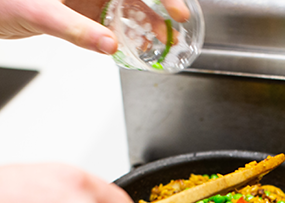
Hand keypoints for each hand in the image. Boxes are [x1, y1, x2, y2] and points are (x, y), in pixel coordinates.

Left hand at [0, 0, 189, 54]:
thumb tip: (109, 45)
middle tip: (176, 28)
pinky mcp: (76, 10)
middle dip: (157, 10)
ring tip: (160, 41)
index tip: (177, 10)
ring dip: (143, 24)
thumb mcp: (40, 11)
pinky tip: (133, 46)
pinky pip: (106, 23)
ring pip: (122, 7)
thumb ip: (76, 29)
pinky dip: (121, 35)